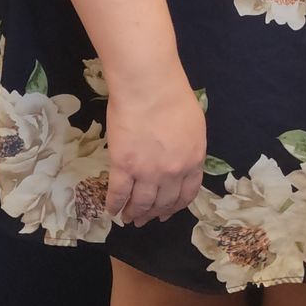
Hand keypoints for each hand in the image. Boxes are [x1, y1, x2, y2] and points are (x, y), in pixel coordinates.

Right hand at [104, 70, 207, 230]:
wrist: (149, 86)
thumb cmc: (173, 96)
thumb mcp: (194, 125)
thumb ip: (189, 147)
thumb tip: (182, 158)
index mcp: (193, 161)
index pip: (187, 194)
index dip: (175, 206)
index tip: (167, 213)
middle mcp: (173, 173)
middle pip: (164, 202)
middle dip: (154, 214)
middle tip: (145, 220)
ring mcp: (148, 172)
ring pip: (141, 202)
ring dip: (135, 214)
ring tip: (129, 218)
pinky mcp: (124, 166)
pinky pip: (118, 193)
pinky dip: (114, 205)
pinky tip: (112, 211)